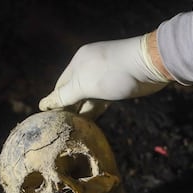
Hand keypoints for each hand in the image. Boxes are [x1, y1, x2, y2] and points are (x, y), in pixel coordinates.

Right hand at [38, 34, 169, 118]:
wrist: (150, 65)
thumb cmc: (114, 72)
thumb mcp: (85, 85)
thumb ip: (64, 96)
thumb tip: (42, 105)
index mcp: (78, 62)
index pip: (60, 85)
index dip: (55, 103)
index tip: (51, 122)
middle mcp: (89, 68)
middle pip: (73, 92)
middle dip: (69, 108)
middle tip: (63, 129)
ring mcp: (103, 77)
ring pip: (88, 97)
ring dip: (83, 112)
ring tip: (74, 130)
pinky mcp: (116, 85)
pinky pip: (100, 99)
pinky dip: (95, 110)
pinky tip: (90, 124)